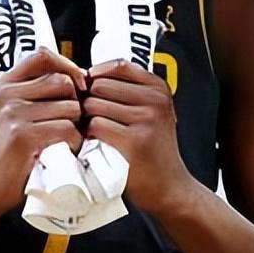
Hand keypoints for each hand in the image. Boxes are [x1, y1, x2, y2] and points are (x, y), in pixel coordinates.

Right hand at [0, 48, 88, 211]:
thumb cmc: (4, 154)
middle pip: (61, 81)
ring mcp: (13, 115)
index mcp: (3, 85)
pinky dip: (73, 142)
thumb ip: (32, 93)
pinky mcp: (23, 136)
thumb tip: (76, 78)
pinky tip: (64, 150)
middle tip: (72, 122)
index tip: (78, 84)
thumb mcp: (9, 114)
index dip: (67, 65)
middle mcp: (6, 95)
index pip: (42, 55)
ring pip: (69, 106)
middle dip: (75, 102)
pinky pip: (67, 129)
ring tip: (65, 140)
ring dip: (76, 125)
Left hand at [83, 59, 193, 213]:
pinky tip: (96, 144)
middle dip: (89, 100)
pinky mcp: (133, 141)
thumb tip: (84, 75)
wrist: (169, 187)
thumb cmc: (153, 150)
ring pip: (94, 104)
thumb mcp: (151, 112)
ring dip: (86, 119)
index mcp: (159, 89)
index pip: (118, 65)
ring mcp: (146, 120)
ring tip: (95, 133)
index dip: (97, 76)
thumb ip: (126, 91)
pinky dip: (89, 135)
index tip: (91, 91)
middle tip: (91, 118)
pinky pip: (96, 125)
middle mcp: (155, 100)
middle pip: (100, 85)